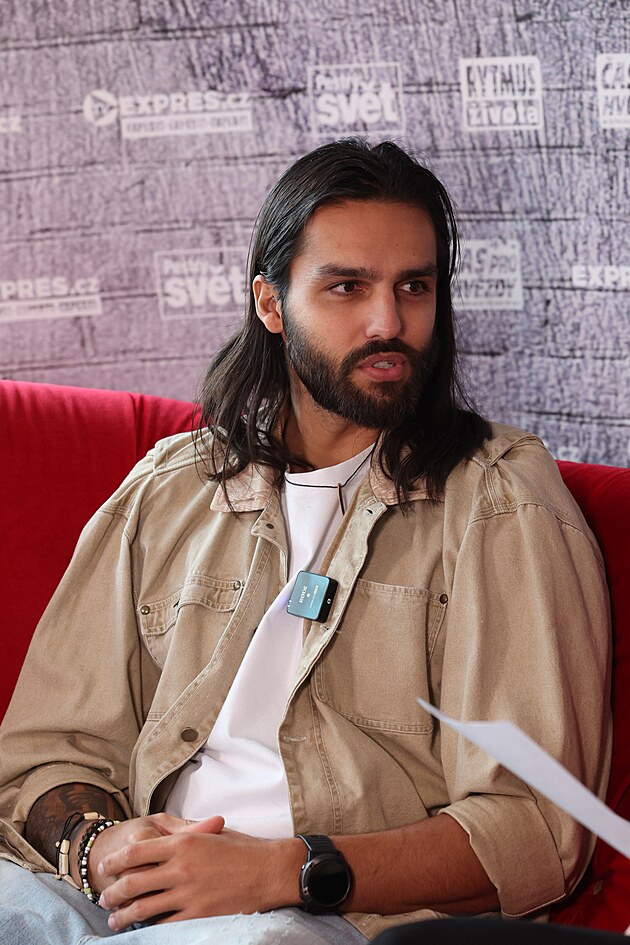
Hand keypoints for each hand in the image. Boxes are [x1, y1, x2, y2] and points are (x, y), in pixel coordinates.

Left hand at [97, 821, 301, 929]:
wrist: (268, 870)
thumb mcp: (210, 834)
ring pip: (143, 908)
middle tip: (104, 898)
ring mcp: (188, 893)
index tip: (105, 867)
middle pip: (132, 881)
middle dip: (112, 893)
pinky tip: (142, 929)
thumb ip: (183, 836)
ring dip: (123, 916)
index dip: (115, 861)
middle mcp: (181, 867)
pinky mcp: (198, 915)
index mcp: (183, 842)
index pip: (135, 851)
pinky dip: (149, 928)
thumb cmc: (242, 849)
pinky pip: (164, 925)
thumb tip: (157, 841)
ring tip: (114, 920)